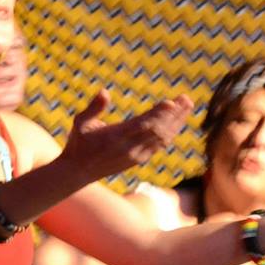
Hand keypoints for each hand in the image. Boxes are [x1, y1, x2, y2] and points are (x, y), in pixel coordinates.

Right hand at [59, 90, 193, 184]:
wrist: (77, 173)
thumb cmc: (78, 144)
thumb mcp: (80, 123)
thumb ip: (93, 108)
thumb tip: (104, 92)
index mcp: (116, 137)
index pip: (143, 124)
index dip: (159, 113)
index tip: (172, 102)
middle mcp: (129, 148)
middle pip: (158, 130)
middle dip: (174, 114)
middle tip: (187, 98)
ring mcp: (135, 156)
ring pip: (162, 139)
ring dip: (176, 122)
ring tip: (187, 106)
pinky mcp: (138, 160)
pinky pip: (159, 146)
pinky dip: (170, 134)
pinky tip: (177, 122)